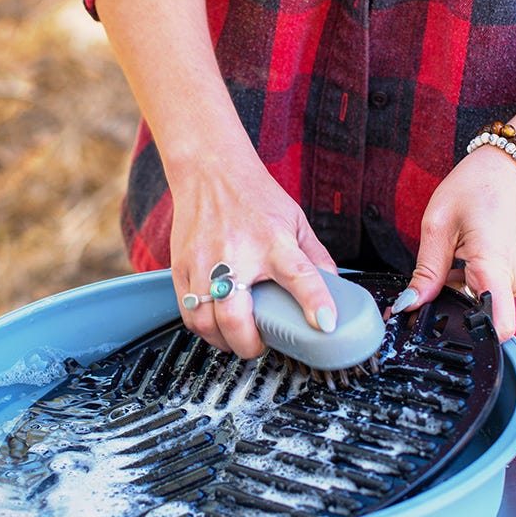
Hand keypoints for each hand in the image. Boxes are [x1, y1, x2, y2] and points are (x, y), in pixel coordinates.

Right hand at [168, 149, 337, 357]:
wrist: (208, 170)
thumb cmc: (253, 196)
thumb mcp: (295, 221)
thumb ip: (315, 258)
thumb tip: (335, 291)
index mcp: (273, 241)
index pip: (299, 275)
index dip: (315, 302)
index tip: (325, 324)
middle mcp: (236, 254)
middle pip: (235, 316)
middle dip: (248, 344)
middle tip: (260, 346)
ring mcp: (203, 262)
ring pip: (205, 321)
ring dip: (223, 341)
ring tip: (237, 339)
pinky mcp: (181, 267)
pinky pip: (187, 313)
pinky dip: (203, 328)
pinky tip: (216, 324)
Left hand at [394, 145, 515, 341]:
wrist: (512, 168)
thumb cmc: (477, 187)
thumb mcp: (438, 226)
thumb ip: (425, 272)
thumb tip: (408, 306)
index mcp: (495, 269)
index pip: (497, 328)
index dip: (464, 337)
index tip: (431, 328)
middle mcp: (512, 282)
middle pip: (474, 317)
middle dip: (446, 309)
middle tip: (422, 285)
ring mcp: (514, 280)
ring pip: (476, 305)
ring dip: (453, 294)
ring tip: (443, 261)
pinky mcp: (510, 277)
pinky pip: (482, 293)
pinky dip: (463, 286)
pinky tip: (454, 263)